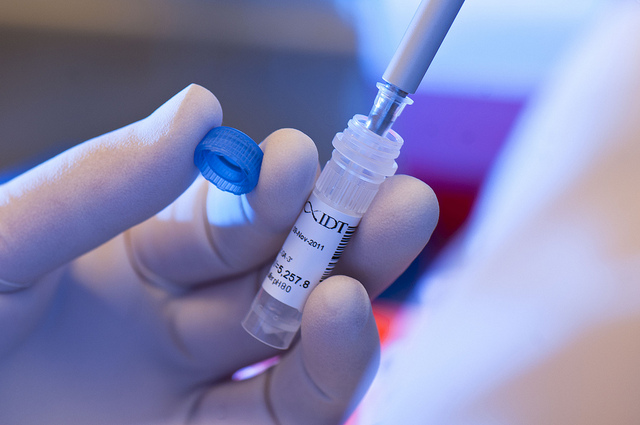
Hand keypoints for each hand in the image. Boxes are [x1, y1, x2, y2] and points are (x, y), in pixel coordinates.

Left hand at [0, 84, 437, 423]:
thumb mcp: (5, 247)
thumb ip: (96, 185)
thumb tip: (200, 110)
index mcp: (129, 260)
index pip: (223, 218)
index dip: (267, 188)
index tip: (299, 160)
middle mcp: (173, 321)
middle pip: (279, 271)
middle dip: (343, 233)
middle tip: (399, 200)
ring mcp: (195, 388)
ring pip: (298, 339)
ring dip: (349, 295)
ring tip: (379, 258)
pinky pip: (288, 413)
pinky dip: (327, 370)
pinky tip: (345, 319)